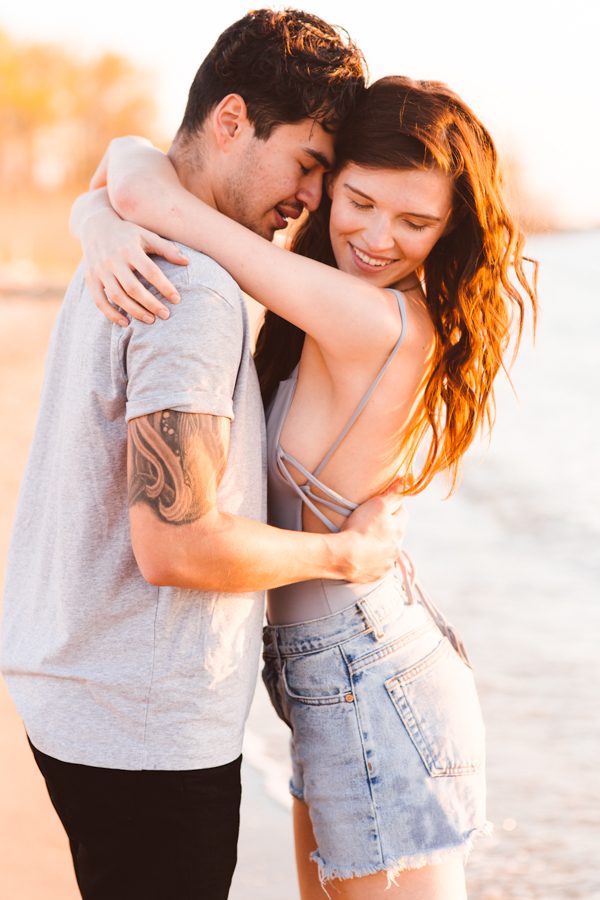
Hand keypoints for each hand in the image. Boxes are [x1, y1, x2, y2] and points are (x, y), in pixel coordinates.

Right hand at [81, 208, 188, 326]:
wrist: (95, 225)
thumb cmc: (127, 233)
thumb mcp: (146, 235)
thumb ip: (166, 248)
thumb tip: (187, 262)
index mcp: (130, 249)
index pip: (150, 271)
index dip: (164, 287)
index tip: (177, 299)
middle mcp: (113, 260)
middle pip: (133, 288)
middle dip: (150, 304)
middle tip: (166, 315)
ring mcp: (100, 270)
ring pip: (117, 296)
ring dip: (134, 311)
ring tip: (150, 320)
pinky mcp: (91, 278)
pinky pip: (99, 301)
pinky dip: (111, 314)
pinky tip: (125, 323)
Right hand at [339, 480, 407, 582]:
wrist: (343, 556)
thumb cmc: (360, 528)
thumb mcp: (378, 504)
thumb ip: (394, 492)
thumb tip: (408, 479)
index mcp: (399, 529)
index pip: (401, 512)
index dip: (391, 507)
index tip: (379, 506)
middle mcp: (397, 548)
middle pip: (394, 533)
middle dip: (385, 527)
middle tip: (368, 522)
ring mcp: (387, 563)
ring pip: (386, 550)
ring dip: (379, 545)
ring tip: (363, 540)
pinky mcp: (376, 575)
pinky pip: (377, 566)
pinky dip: (371, 561)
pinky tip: (360, 555)